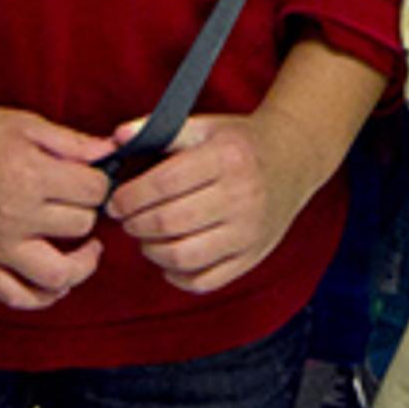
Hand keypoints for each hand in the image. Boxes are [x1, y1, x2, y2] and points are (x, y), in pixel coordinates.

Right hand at [0, 83, 116, 310]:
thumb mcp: (25, 124)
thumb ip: (71, 142)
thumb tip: (110, 152)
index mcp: (29, 175)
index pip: (93, 191)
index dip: (99, 182)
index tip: (90, 178)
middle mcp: (14, 216)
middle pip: (80, 226)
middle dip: (86, 210)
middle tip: (78, 201)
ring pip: (57, 275)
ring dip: (82, 266)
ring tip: (88, 251)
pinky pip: (16, 296)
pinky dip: (42, 297)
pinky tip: (57, 283)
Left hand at [106, 106, 325, 294]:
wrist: (293, 160)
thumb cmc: (239, 144)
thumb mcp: (206, 126)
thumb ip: (160, 130)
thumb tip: (118, 138)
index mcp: (227, 158)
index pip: (164, 183)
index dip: (130, 196)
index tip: (115, 200)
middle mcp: (242, 197)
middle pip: (169, 223)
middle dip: (135, 224)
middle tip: (126, 219)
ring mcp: (249, 232)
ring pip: (183, 257)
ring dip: (151, 250)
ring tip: (145, 237)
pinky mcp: (251, 257)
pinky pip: (204, 281)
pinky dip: (177, 275)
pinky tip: (168, 257)